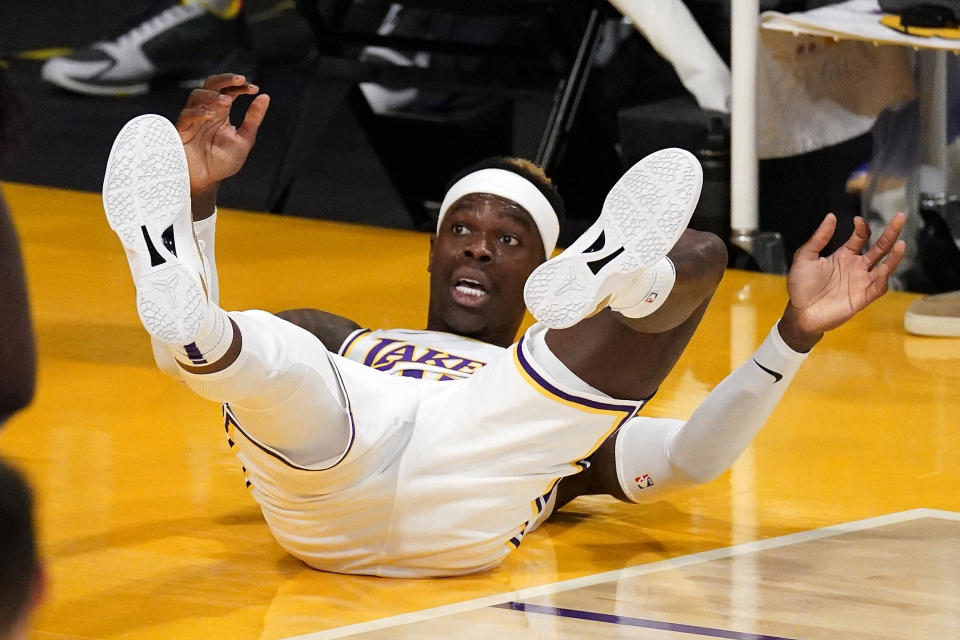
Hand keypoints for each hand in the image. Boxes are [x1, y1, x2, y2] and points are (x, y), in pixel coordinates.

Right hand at [175, 73, 269, 211]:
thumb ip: (253, 119)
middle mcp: (206, 111)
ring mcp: (193, 119)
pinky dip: (198, 112)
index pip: (229, 90)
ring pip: (197, 95)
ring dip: (212, 95)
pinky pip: (187, 115)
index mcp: (221, 112)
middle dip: (225, 79)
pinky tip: (211, 115)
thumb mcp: (244, 139)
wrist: (207, 181)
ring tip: (227, 101)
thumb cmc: (222, 162)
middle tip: (240, 79)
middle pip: (211, 85)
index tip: (254, 89)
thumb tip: (264, 97)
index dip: (240, 86)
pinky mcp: (183, 130)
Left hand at [778, 212, 905, 351]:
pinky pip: (878, 287)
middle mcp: (856, 267)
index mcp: (844, 256)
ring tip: (901, 243)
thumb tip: (831, 217)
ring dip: (894, 256)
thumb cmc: (801, 286)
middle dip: (891, 233)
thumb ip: (819, 238)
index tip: (857, 220)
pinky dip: (883, 279)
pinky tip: (884, 269)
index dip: (862, 228)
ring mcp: (861, 282)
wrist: (800, 312)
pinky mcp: (862, 298)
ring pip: (885, 266)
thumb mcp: (805, 257)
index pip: (861, 238)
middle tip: (900, 216)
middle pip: (880, 247)